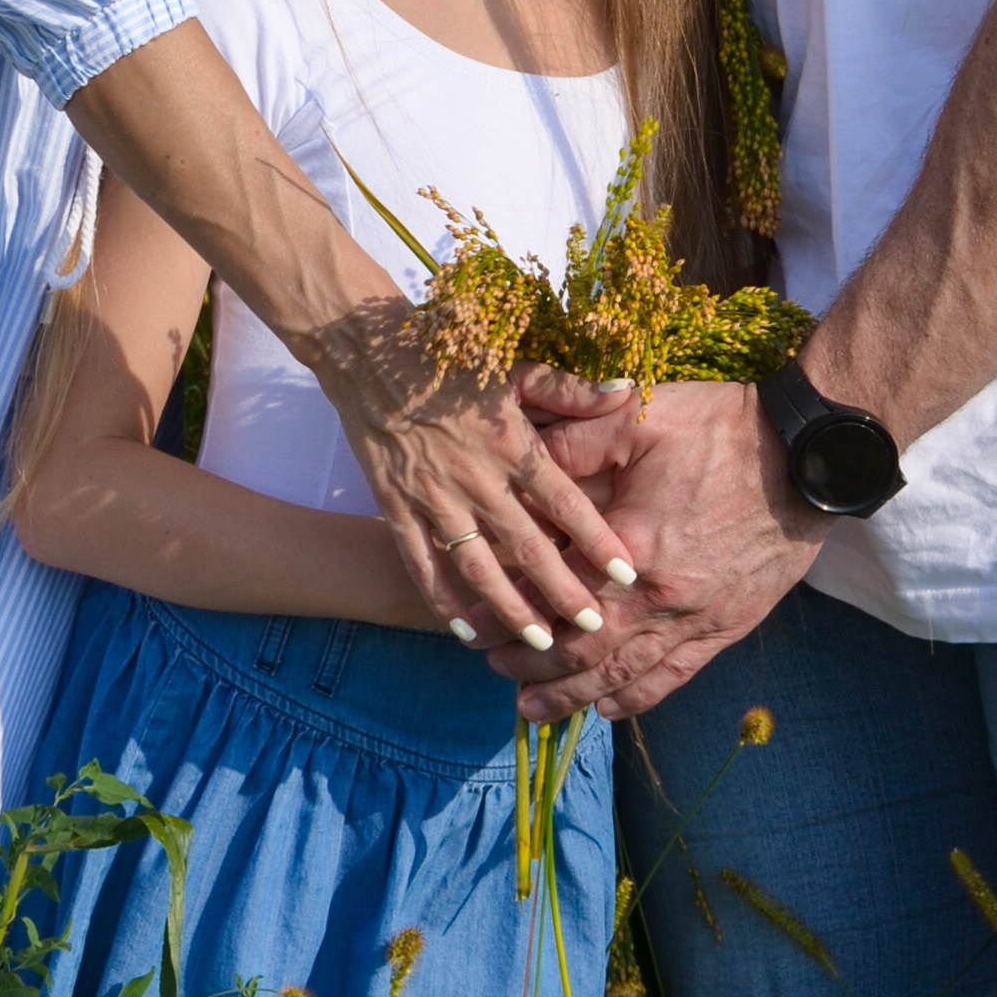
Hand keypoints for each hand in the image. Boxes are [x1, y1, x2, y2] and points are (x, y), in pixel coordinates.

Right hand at [307, 296, 637, 649]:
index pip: (564, 501)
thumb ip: (569, 389)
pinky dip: (442, 599)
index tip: (627, 574)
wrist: (369, 353)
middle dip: (563, 591)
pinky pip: (421, 562)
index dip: (597, 539)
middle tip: (594, 628)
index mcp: (511, 441)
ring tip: (540, 644)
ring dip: (510, 608)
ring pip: (478, 566)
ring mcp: (434, 496)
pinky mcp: (397, 506)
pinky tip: (464, 629)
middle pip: (528, 545)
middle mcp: (476, 476)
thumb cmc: (449, 354)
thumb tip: (626, 389)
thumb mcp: (513, 365)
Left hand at [490, 378, 821, 719]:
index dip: (510, 614)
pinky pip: (675, 676)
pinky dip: (637, 699)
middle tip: (493, 670)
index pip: (555, 593)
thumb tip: (522, 453)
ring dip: (573, 695)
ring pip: (624, 675)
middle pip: (584, 651)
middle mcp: (662, 597)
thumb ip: (576, 438)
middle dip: (533, 667)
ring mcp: (697, 619)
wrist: (808, 455)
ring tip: (532, 710)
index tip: (473, 625)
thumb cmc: (724, 428)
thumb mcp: (642, 416)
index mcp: (633, 545)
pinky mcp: (728, 627)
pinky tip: (609, 709)